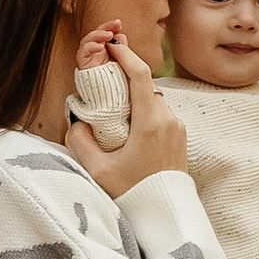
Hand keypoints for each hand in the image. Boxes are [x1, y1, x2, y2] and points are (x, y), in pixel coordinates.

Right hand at [67, 27, 187, 196]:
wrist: (165, 215)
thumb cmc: (132, 194)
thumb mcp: (98, 170)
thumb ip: (82, 141)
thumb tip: (78, 120)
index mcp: (150, 122)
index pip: (140, 74)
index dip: (125, 54)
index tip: (111, 43)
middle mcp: (168, 120)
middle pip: (145, 86)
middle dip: (126, 79)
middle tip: (105, 81)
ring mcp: (177, 128)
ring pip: (154, 100)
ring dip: (136, 100)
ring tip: (116, 112)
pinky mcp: (181, 137)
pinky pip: (161, 115)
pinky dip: (146, 114)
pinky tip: (131, 130)